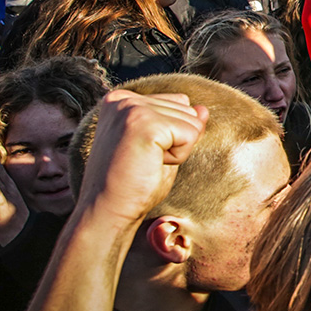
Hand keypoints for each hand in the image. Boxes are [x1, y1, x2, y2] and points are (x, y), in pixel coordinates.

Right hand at [73, 90, 207, 231]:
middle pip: (188, 110)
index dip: (172, 135)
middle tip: (144, 161)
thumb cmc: (133, 185)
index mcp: (122, 100)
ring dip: (177, 150)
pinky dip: (179, 156)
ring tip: (146, 163)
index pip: (179, 102)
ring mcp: (132, 108)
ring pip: (193, 122)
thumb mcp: (162, 147)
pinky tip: (151, 165)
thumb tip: (203, 109)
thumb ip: (181, 124)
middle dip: (176, 142)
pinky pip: (191, 134)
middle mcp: (124, 99)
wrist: (107, 211)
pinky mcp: (144, 123)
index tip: (142, 153)